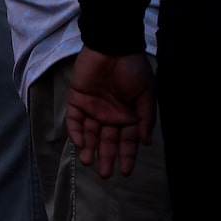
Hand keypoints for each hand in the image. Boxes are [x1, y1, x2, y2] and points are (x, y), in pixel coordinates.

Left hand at [64, 48, 153, 179]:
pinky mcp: (77, 100)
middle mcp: (110, 115)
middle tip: (104, 174)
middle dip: (106, 157)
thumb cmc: (132, 69)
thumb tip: (145, 142)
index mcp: (128, 115)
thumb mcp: (146, 93)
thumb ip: (144, 118)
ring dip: (89, 148)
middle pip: (107, 141)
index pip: (127, 141)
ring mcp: (92, 108)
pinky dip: (76, 131)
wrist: (113, 46)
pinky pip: (74, 120)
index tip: (126, 172)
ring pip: (89, 134)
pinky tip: (80, 142)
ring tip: (89, 161)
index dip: (127, 156)